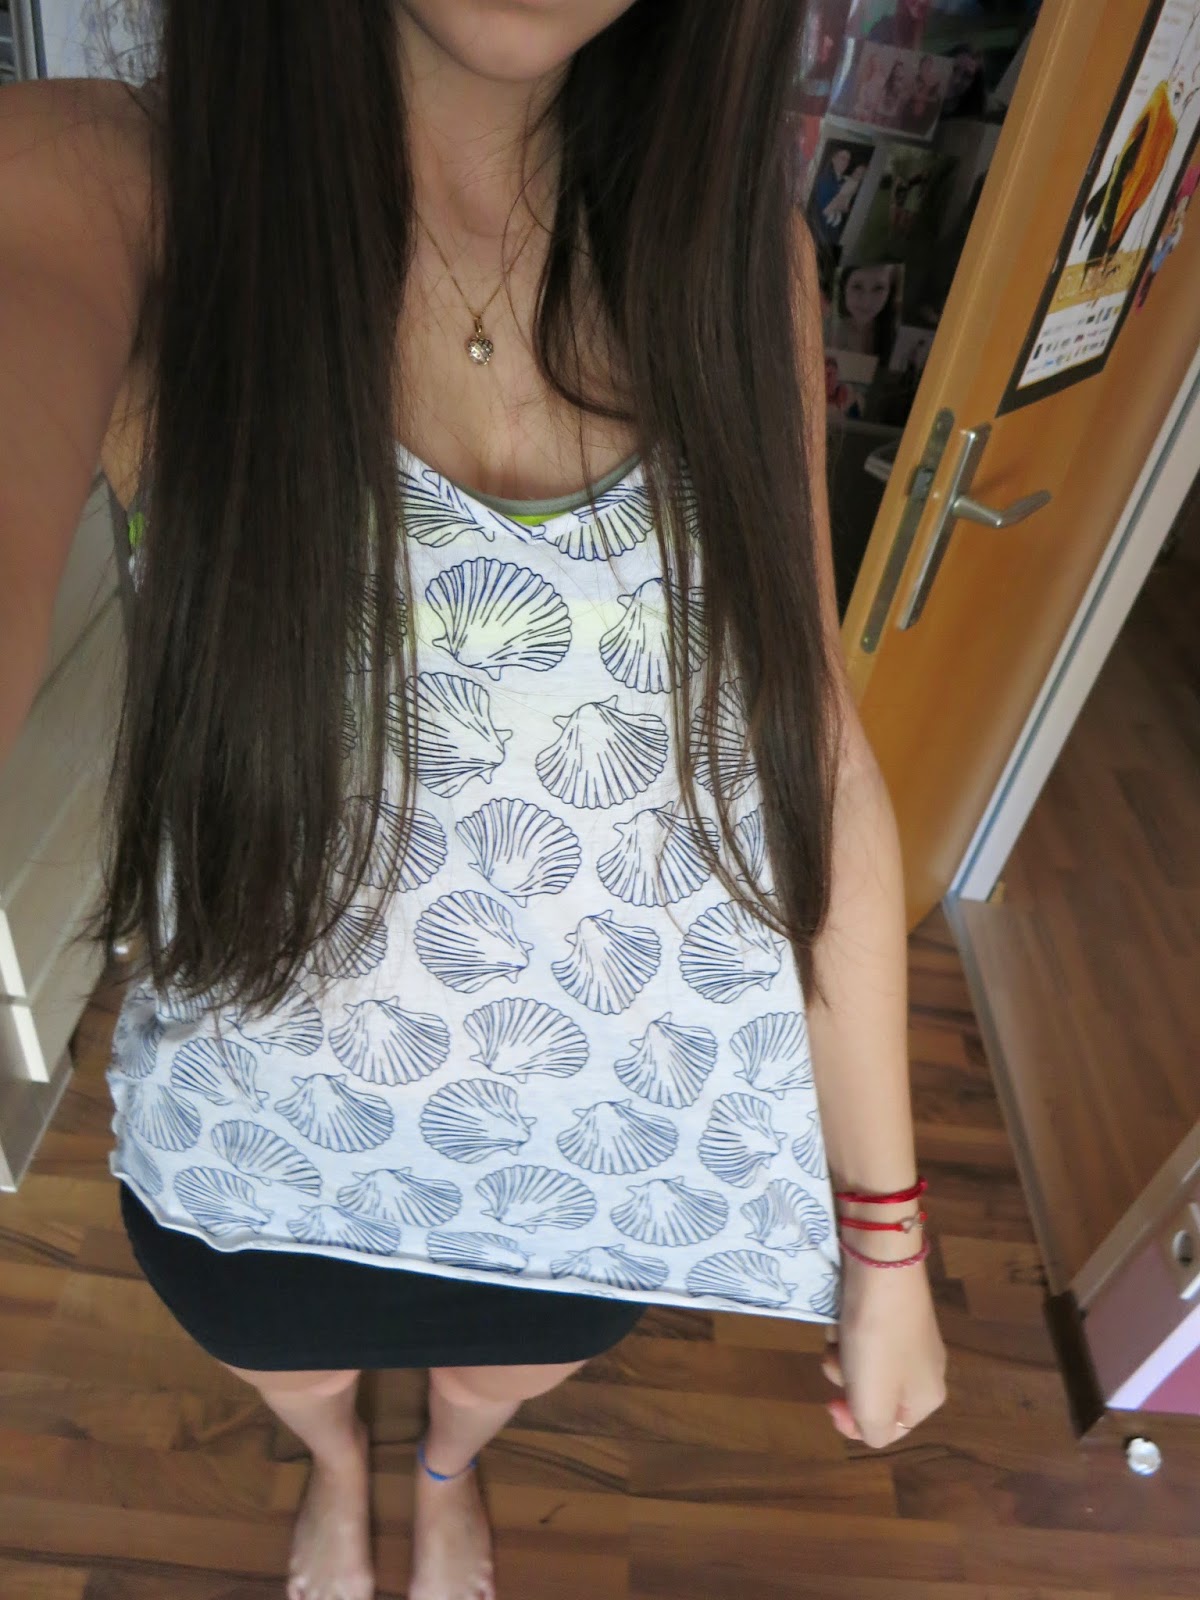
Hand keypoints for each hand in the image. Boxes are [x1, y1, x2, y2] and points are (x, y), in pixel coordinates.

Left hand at [821, 1255, 946, 1448]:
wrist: (880, 1265)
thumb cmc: (877, 1340)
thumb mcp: (873, 1403)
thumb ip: (873, 1431)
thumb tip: (870, 1429)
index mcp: (927, 1398)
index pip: (888, 1430)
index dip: (854, 1423)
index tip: (830, 1404)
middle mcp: (924, 1369)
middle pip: (872, 1394)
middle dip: (846, 1381)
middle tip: (837, 1362)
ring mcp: (909, 1336)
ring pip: (862, 1362)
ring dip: (842, 1353)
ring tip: (840, 1334)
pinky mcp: (892, 1310)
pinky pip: (862, 1333)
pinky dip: (846, 1328)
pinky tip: (843, 1313)